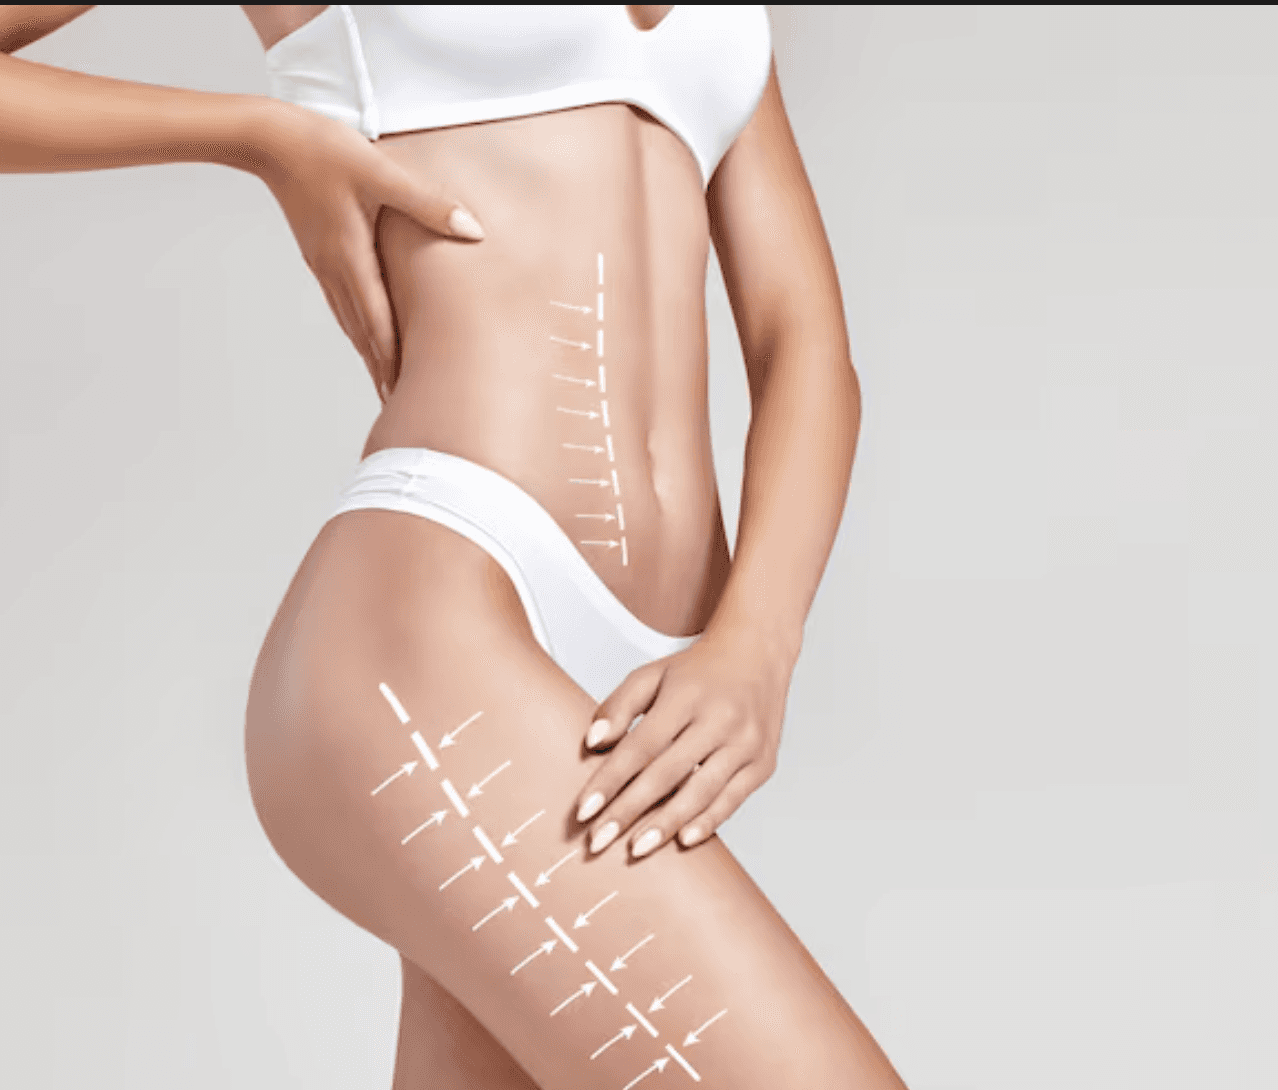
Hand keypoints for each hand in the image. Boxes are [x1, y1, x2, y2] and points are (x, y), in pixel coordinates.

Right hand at [254, 102, 484, 401]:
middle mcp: (337, 272)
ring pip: (351, 323)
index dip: (395, 364)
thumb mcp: (382, 171)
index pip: (380, 327)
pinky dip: (357, 329)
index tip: (404, 397)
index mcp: (353, 261)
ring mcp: (324, 266)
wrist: (267, 138)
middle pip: (364, 336)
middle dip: (382, 372)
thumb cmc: (323, 151)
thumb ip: (429, 202)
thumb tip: (473, 231)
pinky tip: (363, 334)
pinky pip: (341, 304)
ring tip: (385, 382)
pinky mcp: (319, 254)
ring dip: (369, 355)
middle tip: (398, 407)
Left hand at [573, 624, 796, 858]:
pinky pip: (732, 800)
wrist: (757, 655)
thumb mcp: (653, 674)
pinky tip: (681, 839)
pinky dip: (707, 822)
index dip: (610, 781)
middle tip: (599, 840)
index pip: (641, 746)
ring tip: (636, 849)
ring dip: (665, 825)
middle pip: (666, 774)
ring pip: (700, 793)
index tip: (585, 811)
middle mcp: (720, 719)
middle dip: (629, 812)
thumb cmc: (699, 671)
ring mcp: (745, 743)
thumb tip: (593, 743)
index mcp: (687, 696)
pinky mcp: (763, 763)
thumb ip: (619, 706)